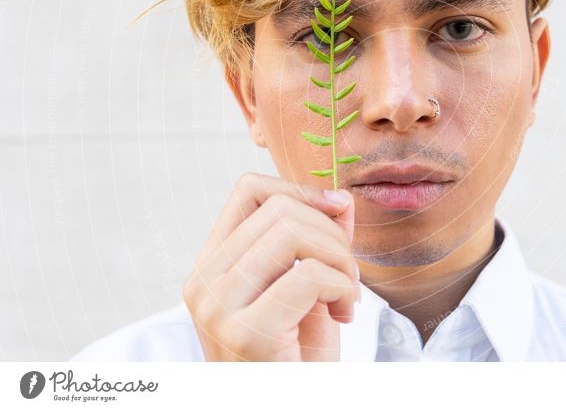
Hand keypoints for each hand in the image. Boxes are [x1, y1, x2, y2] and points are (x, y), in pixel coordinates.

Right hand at [182, 173, 358, 360]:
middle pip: (279, 209)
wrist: (288, 406)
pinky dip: (342, 288)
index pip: (248, 190)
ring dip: (341, 260)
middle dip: (332, 233)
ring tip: (347, 294)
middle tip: (347, 274)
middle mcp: (204, 282)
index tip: (335, 211)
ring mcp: (218, 308)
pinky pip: (309, 275)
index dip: (299, 189)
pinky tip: (342, 315)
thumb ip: (321, 242)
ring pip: (293, 233)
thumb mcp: (309, 289)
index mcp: (212, 266)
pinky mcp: (245, 333)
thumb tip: (341, 199)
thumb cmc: (296, 358)